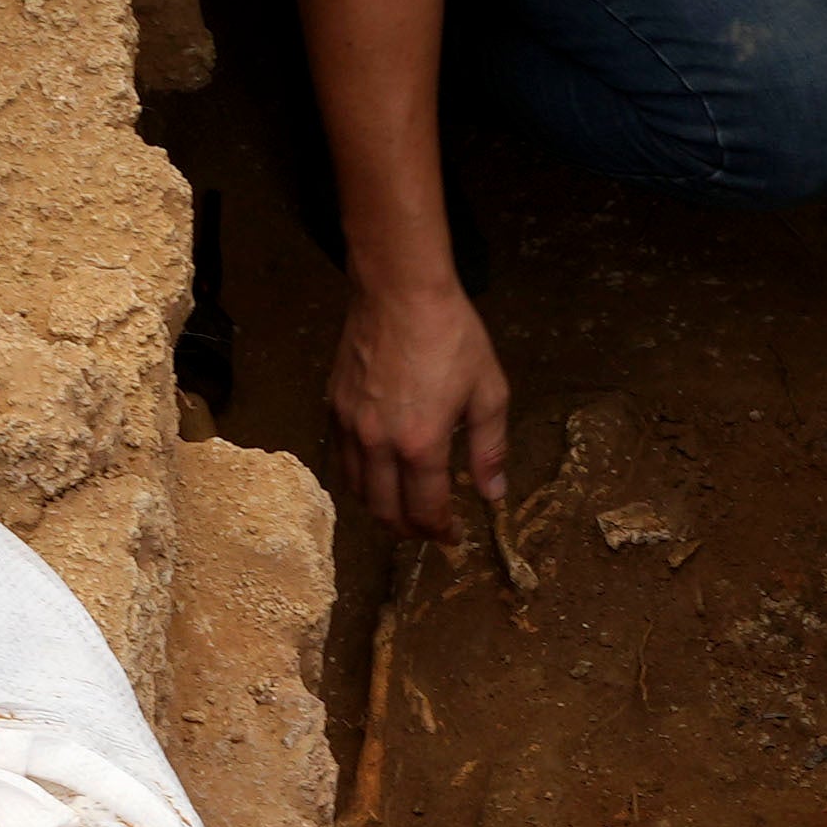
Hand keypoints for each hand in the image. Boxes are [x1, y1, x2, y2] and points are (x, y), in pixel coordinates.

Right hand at [336, 270, 509, 546]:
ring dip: (381, 508)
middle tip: (428, 528)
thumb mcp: (489, 391)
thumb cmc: (450, 335)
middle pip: (385, 512)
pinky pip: (342, 460)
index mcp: (421, 444)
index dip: (441, 533)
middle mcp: (379, 443)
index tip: (454, 536)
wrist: (399, 290)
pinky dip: (359, 478)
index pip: (425, 511)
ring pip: (357, 491)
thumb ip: (490, 449)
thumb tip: (493, 495)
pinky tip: (378, 471)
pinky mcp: (334, 407)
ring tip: (402, 506)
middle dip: (409, 530)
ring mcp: (351, 426)